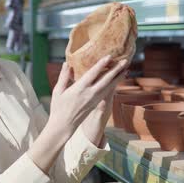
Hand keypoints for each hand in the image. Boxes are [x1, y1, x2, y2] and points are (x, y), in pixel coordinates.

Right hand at [27, 56, 126, 174]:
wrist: (63, 126)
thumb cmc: (58, 108)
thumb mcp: (58, 91)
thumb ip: (63, 77)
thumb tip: (66, 63)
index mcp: (79, 89)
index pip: (93, 74)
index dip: (101, 64)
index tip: (109, 56)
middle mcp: (89, 94)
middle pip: (106, 80)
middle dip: (116, 70)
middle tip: (125, 61)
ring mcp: (94, 100)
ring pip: (109, 87)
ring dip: (118, 78)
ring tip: (125, 69)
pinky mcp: (96, 104)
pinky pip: (107, 93)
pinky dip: (113, 85)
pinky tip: (117, 80)